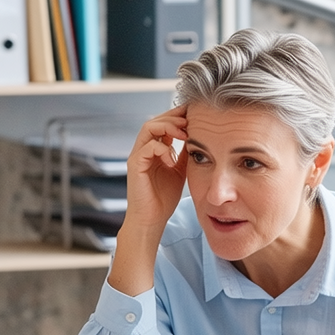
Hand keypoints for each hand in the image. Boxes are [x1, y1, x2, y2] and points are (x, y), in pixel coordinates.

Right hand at [109, 107, 188, 296]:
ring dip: (168, 127)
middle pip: (156, 120)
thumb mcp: (180, 171)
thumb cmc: (164, 198)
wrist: (152, 219)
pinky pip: (147, 147)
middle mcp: (143, 149)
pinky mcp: (135, 166)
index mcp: (155, 149)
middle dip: (174, 117)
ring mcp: (137, 156)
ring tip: (184, 134)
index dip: (178, 116)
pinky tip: (173, 159)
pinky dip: (162, 148)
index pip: (164, 123)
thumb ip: (185, 154)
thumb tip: (199, 138)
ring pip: (149, 127)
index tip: (196, 114)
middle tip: (191, 119)